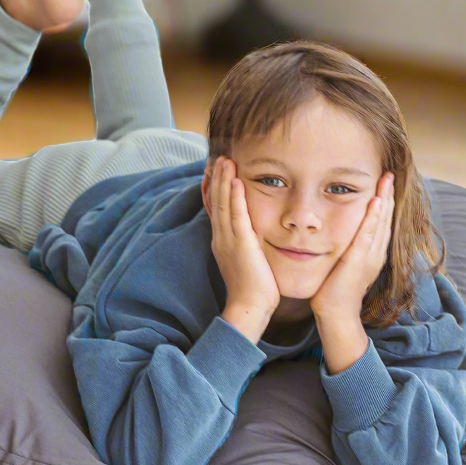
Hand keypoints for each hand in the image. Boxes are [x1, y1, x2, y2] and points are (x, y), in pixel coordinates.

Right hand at [208, 157, 279, 319]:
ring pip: (222, 204)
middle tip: (217, 157)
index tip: (212, 170)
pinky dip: (234, 197)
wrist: (249, 307)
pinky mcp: (240, 244)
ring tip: (224, 160)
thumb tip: (251, 234)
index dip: (212, 188)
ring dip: (222, 180)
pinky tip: (235, 181)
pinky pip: (236, 215)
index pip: (214, 208)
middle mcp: (221, 237)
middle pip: (214, 201)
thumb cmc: (254, 288)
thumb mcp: (245, 260)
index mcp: (222, 240)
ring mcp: (228, 240)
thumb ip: (246, 244)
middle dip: (215, 178)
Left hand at [310, 171, 394, 320]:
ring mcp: (370, 257)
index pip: (381, 221)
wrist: (336, 314)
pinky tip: (376, 202)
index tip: (384, 182)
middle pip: (385, 218)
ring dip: (384, 200)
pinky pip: (368, 234)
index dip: (385, 201)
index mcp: (373, 253)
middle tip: (390, 173)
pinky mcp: (359, 261)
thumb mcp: (344, 263)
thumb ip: (347, 248)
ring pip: (380, 223)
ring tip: (386, 180)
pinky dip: (373, 218)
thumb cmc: (334, 289)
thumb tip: (340, 233)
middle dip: (388, 195)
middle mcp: (376, 253)